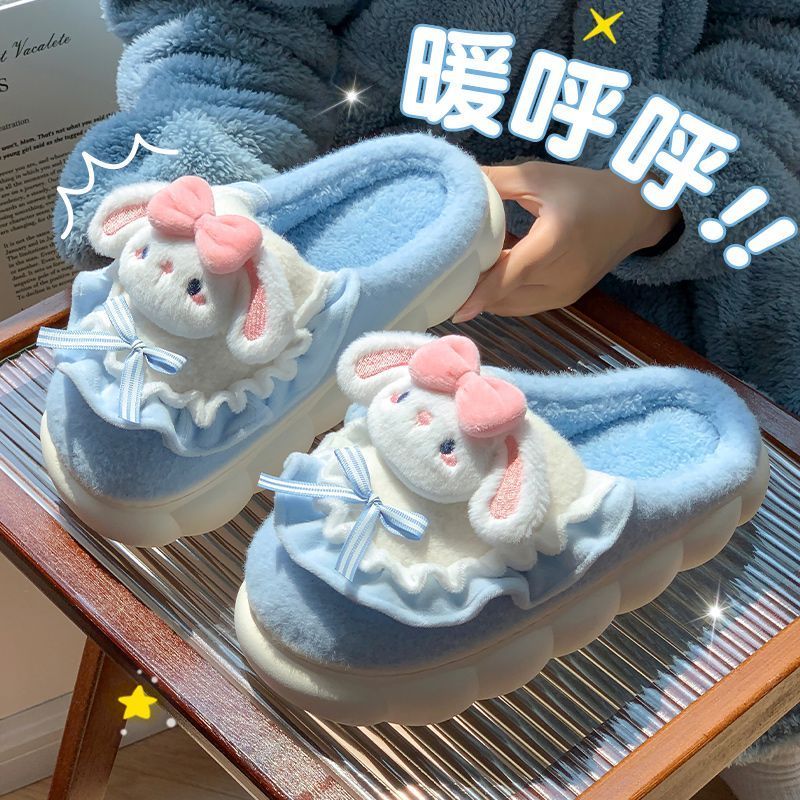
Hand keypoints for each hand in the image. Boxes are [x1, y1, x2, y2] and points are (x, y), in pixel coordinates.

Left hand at [453, 161, 681, 320]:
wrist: (631, 212)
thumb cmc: (582, 190)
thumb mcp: (538, 177)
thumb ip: (495, 182)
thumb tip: (457, 183)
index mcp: (556, 239)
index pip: (512, 274)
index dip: (482, 293)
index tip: (456, 310)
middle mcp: (563, 274)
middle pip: (506, 294)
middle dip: (475, 289)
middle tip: (448, 275)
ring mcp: (565, 293)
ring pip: (511, 305)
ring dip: (488, 294)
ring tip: (469, 272)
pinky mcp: (564, 300)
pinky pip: (522, 305)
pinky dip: (503, 294)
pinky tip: (493, 274)